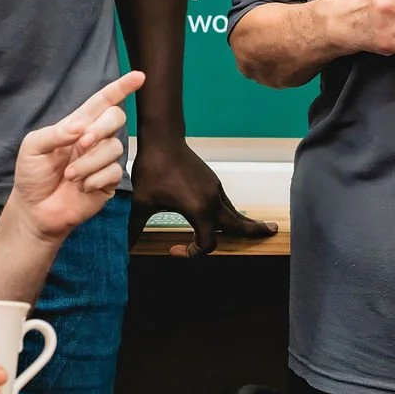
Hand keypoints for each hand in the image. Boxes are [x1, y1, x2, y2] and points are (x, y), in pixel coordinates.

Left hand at [10, 72, 141, 242]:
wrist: (35, 210)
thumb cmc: (32, 174)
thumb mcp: (33, 147)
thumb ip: (55, 133)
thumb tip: (80, 127)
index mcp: (78, 125)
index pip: (103, 101)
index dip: (121, 88)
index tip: (139, 76)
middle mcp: (94, 140)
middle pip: (116, 118)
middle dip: (103, 127)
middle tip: (82, 143)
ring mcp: (103, 160)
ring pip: (114, 148)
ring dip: (89, 162)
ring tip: (70, 176)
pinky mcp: (108, 181)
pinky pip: (114, 172)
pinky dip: (95, 179)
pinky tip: (82, 187)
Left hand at [131, 137, 277, 258]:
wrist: (162, 140)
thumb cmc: (152, 170)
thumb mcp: (141, 202)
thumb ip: (134, 227)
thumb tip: (122, 247)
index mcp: (199, 209)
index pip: (208, 244)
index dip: (192, 253)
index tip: (173, 249)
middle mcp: (212, 200)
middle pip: (239, 224)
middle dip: (255, 230)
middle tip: (272, 233)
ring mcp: (215, 189)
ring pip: (234, 212)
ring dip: (243, 223)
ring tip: (256, 228)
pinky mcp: (212, 180)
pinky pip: (226, 202)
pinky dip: (230, 213)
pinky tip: (224, 215)